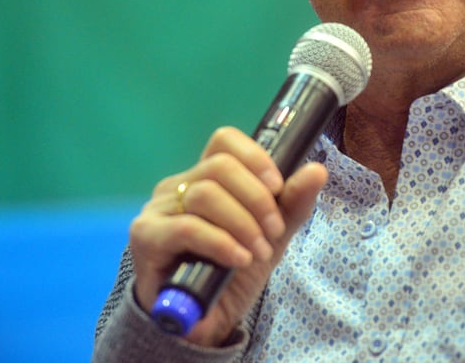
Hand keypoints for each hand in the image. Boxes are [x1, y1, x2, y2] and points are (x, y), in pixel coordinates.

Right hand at [128, 126, 327, 346]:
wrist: (204, 323)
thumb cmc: (232, 271)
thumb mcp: (270, 236)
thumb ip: (291, 204)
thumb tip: (318, 170)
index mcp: (205, 177)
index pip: (224, 141)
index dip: (255, 157)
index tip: (278, 187)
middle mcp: (178, 186)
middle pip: (219, 166)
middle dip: (257, 198)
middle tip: (274, 231)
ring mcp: (158, 209)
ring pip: (205, 194)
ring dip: (243, 223)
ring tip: (258, 252)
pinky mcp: (146, 237)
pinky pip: (186, 228)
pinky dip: (221, 242)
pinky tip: (239, 259)